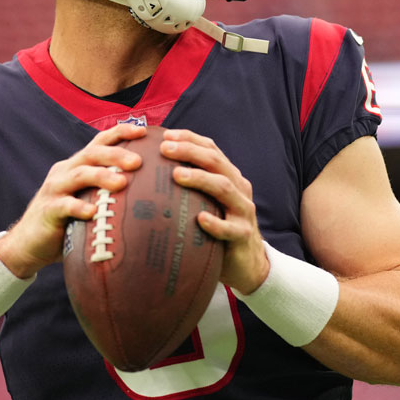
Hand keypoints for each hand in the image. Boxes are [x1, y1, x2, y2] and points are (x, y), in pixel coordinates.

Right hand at [0, 124, 143, 278]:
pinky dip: (78, 207)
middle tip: (138, 161)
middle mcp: (66, 171)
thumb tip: (151, 193)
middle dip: (116, 154)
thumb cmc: (68, 221)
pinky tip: (92, 213)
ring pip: (80, 174)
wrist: (29, 243)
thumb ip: (108, 192)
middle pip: (92, 153)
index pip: (100, 141)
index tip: (144, 131)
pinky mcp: (47, 210)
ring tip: (122, 182)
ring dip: (101, 176)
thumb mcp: (89, 200)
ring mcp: (55, 189)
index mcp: (78, 165)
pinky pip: (63, 205)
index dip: (121, 132)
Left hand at [162, 129, 269, 294]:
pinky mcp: (243, 235)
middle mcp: (239, 188)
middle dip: (190, 151)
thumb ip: (190, 188)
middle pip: (216, 162)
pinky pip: (230, 229)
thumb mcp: (207, 203)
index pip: (212, 149)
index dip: (190, 139)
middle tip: (164, 148)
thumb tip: (150, 173)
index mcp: (230, 177)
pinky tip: (200, 219)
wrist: (248, 264)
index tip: (166, 135)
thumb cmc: (219, 230)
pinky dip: (215, 223)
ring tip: (177, 175)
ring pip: (225, 188)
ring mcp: (243, 211)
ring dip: (200, 179)